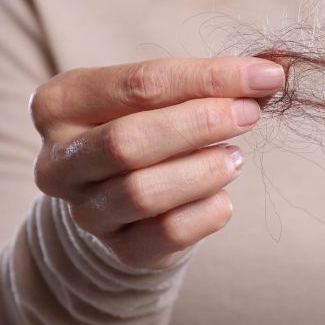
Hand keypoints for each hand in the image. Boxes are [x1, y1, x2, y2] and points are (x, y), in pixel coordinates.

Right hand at [29, 57, 284, 269]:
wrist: (124, 195)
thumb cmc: (146, 127)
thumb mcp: (160, 96)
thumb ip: (204, 84)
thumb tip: (266, 74)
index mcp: (58, 105)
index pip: (139, 84)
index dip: (209, 78)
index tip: (264, 75)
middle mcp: (58, 162)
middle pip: (128, 141)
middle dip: (200, 124)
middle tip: (249, 114)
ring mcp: (84, 212)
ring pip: (144, 192)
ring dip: (204, 170)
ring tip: (234, 157)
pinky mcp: (119, 250)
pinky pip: (168, 233)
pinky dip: (207, 211)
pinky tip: (222, 195)